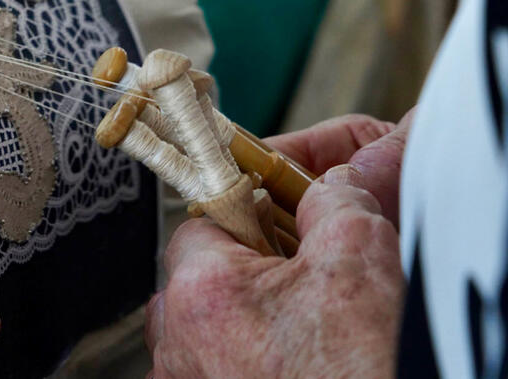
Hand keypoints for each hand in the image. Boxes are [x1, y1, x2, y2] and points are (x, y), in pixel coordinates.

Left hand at [145, 114, 412, 377]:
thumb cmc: (364, 368)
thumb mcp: (361, 260)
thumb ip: (334, 201)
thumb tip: (330, 183)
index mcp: (202, 292)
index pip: (204, 219)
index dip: (251, 209)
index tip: (287, 212)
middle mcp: (180, 347)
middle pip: (203, 278)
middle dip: (252, 267)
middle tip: (306, 272)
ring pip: (208, 331)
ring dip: (250, 320)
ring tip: (307, 327)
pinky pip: (217, 369)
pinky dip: (248, 361)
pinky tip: (295, 363)